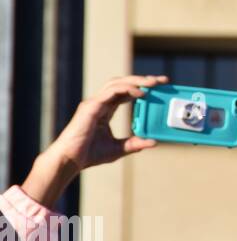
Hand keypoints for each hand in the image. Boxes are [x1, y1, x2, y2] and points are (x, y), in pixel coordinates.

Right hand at [48, 75, 168, 175]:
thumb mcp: (118, 149)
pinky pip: (111, 92)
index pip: (126, 92)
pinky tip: (140, 93)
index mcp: (105, 109)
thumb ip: (134, 144)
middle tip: (162, 80)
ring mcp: (94, 103)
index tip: (161, 86)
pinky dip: (126, 89)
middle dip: (143, 79)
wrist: (69, 160)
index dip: (142, 86)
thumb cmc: (88, 155)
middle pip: (123, 83)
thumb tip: (153, 142)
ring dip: (137, 81)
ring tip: (154, 83)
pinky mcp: (91, 107)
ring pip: (117, 84)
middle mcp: (100, 103)